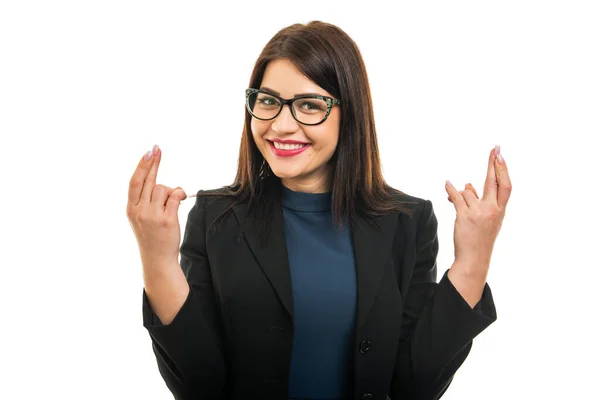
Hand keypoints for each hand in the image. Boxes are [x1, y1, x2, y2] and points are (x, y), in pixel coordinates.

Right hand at [126, 145, 186, 270]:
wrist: (157, 260)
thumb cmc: (152, 237)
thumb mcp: (141, 218)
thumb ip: (146, 201)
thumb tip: (161, 183)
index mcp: (131, 209)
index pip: (135, 182)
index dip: (141, 166)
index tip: (148, 153)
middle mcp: (139, 211)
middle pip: (149, 181)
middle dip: (154, 163)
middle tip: (157, 149)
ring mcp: (152, 215)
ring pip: (163, 188)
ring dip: (172, 190)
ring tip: (173, 200)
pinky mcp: (167, 220)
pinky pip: (175, 196)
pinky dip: (179, 194)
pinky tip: (180, 199)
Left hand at [445, 146, 511, 274]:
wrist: (474, 258)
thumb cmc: (479, 238)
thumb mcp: (486, 219)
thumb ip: (479, 201)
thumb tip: (468, 184)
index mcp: (500, 210)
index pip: (505, 186)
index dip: (503, 170)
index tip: (501, 156)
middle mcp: (492, 210)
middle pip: (493, 182)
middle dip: (494, 164)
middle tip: (495, 149)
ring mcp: (479, 213)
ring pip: (468, 191)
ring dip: (461, 196)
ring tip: (461, 208)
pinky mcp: (465, 216)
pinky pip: (456, 197)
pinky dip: (450, 190)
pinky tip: (447, 184)